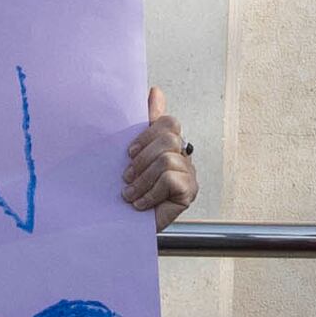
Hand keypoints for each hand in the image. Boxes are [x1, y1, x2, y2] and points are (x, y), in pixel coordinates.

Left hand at [124, 86, 198, 224]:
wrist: (126, 225)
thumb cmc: (130, 188)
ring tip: (130, 194)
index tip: (128, 152)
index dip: (147, 134)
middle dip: (141, 159)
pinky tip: (141, 204)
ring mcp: (189, 174)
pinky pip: (170, 179)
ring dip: (142, 180)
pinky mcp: (189, 192)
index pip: (168, 122)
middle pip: (168, 138)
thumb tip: (155, 90)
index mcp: (169, 143)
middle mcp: (182, 155)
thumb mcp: (131, 155)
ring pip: (166, 160)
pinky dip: (150, 192)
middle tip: (126, 176)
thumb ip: (144, 124)